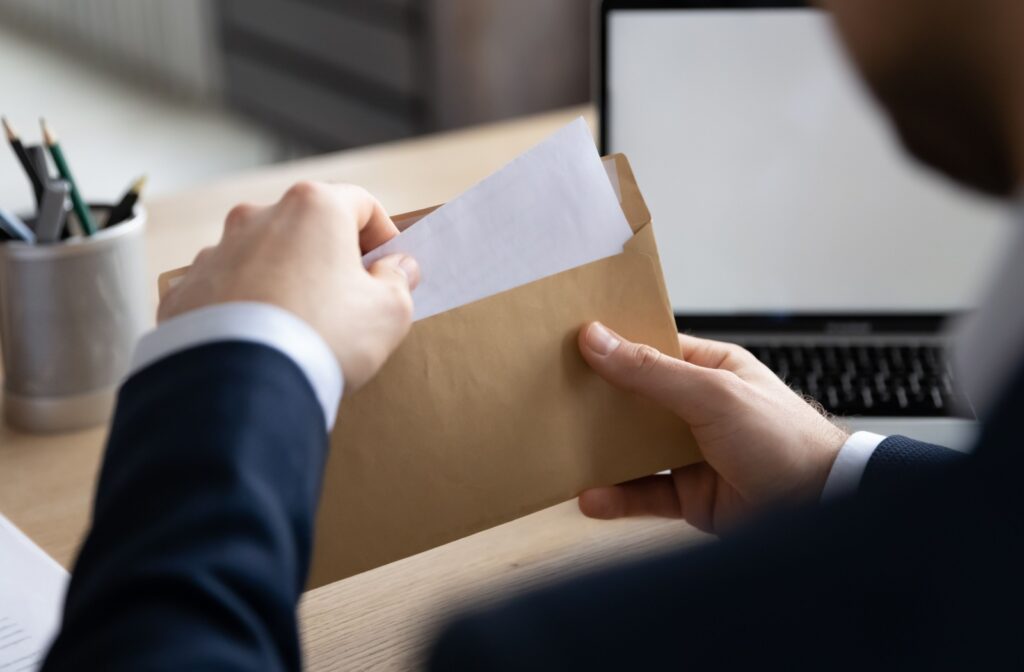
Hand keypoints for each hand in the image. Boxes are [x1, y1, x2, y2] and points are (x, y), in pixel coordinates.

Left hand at [158, 182, 419, 390]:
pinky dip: (243, 309)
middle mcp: (257, 217)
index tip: (390, 269)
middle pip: (306, 228)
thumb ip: (398, 281)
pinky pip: (224, 293)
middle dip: (330, 259)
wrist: (241, 386)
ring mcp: (215, 253)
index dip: (383, 235)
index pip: (361, 204)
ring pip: (262, 258)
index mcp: (312, 208)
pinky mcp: (186, 292)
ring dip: (284, 281)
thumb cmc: (324, 336)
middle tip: (349, 300)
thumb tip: (396, 268)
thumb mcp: (389, 312)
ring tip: (299, 328)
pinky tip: (259, 344)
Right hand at [576, 322, 848, 532]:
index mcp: (712, 370)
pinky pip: (643, 494)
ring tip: (562, 450)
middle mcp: (699, 410)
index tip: (569, 344)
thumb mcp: (712, 395)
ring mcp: (693, 454)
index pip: (652, 351)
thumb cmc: (785, 440)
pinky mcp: (690, 497)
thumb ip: (651, 371)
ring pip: (633, 450)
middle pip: (635, 401)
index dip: (613, 348)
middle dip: (597, 403)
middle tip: (552, 397)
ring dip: (601, 453)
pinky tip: (591, 497)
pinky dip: (616, 497)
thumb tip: (598, 339)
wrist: (825, 510)